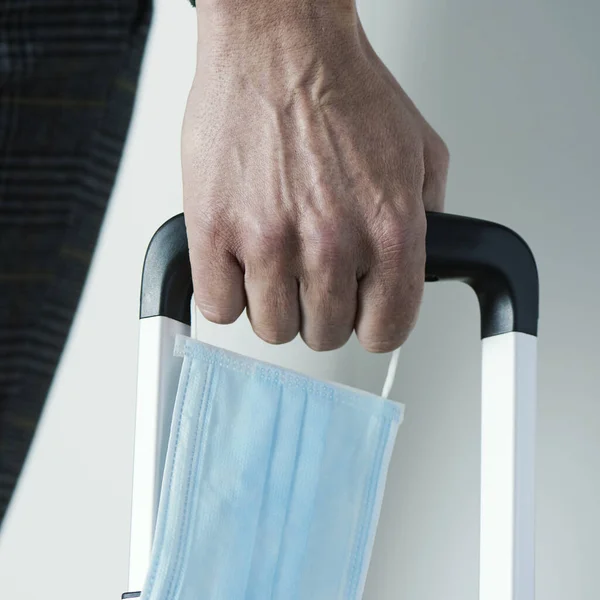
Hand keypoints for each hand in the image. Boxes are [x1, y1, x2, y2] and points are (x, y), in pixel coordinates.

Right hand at [182, 1, 448, 351]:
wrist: (280, 42)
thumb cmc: (341, 91)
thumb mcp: (420, 152)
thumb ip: (428, 219)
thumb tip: (417, 265)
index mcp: (388, 228)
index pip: (386, 329)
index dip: (372, 326)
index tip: (359, 314)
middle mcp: (331, 240)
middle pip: (324, 333)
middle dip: (320, 311)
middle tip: (311, 278)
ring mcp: (269, 238)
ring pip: (272, 327)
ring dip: (275, 305)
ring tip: (274, 267)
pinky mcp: (214, 230)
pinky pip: (218, 307)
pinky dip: (228, 294)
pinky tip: (239, 265)